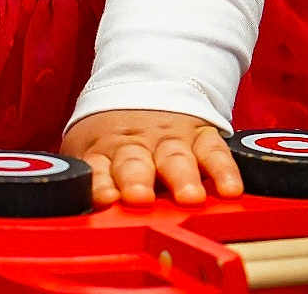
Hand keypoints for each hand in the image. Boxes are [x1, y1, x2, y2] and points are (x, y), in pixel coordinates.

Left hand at [61, 109, 242, 207]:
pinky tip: (230, 189)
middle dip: (136, 180)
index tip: (105, 197)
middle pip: (133, 162)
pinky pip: (214, 151)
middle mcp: (135, 145)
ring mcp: (169, 140)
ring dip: (181, 177)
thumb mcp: (91, 152)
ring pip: (175, 157)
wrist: (143, 89)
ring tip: (189, 196)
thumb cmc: (114, 137)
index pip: (97, 168)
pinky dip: (223, 170)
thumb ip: (88, 183)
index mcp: (103, 151)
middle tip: (139, 197)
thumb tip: (77, 217)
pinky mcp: (200, 136)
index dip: (100, 183)